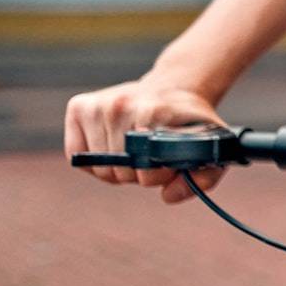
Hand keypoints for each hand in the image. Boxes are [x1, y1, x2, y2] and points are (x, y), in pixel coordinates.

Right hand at [64, 77, 227, 204]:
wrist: (173, 89)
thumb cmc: (187, 123)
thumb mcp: (208, 147)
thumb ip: (202, 179)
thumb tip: (167, 196)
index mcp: (153, 114)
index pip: (145, 172)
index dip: (158, 176)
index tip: (167, 163)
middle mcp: (120, 106)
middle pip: (119, 172)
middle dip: (136, 172)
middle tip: (150, 154)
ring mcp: (98, 105)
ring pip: (98, 165)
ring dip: (116, 167)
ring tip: (133, 148)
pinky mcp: (79, 106)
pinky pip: (76, 154)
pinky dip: (93, 159)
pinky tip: (112, 145)